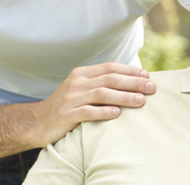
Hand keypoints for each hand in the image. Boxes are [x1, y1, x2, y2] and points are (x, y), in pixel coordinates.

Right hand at [31, 63, 156, 146]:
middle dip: (133, 82)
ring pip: (102, 94)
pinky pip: (88, 112)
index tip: (148, 76)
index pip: (110, 67)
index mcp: (82, 74)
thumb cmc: (68, 106)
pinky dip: (103, 112)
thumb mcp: (81, 90)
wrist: (37, 122)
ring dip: (124, 97)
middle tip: (152, 88)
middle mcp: (76, 83)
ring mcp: (71, 98)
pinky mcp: (66, 115)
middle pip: (110, 79)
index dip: (130, 70)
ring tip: (141, 101)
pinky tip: (117, 114)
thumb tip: (132, 82)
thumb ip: (101, 84)